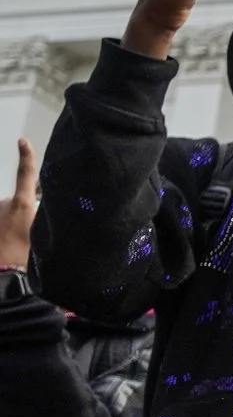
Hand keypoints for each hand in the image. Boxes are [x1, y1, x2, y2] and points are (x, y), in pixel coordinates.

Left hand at [1, 138, 32, 269]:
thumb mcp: (42, 239)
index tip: (22, 141)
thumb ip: (44, 223)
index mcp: (23, 206)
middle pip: (19, 203)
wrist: (4, 275)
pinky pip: (5, 218)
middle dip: (23, 215)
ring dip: (11, 225)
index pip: (26, 176)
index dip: (26, 158)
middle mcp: (6, 204)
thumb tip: (44, 211)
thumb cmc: (25, 259)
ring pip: (7, 213)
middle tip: (28, 238)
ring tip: (16, 247)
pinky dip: (7, 228)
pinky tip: (10, 242)